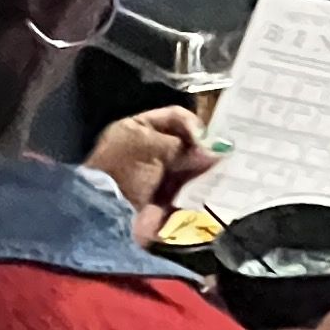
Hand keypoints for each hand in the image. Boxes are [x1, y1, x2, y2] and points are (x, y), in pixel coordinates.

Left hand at [84, 108, 215, 242]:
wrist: (107, 212)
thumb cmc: (124, 169)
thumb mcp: (151, 146)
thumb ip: (182, 145)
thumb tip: (213, 150)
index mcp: (137, 129)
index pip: (173, 118)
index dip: (193, 124)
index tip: (208, 138)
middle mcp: (146, 150)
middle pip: (184, 144)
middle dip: (202, 149)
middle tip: (223, 155)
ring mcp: (155, 176)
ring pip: (189, 167)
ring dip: (204, 169)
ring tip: (221, 171)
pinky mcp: (163, 201)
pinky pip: (188, 191)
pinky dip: (200, 190)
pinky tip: (213, 188)